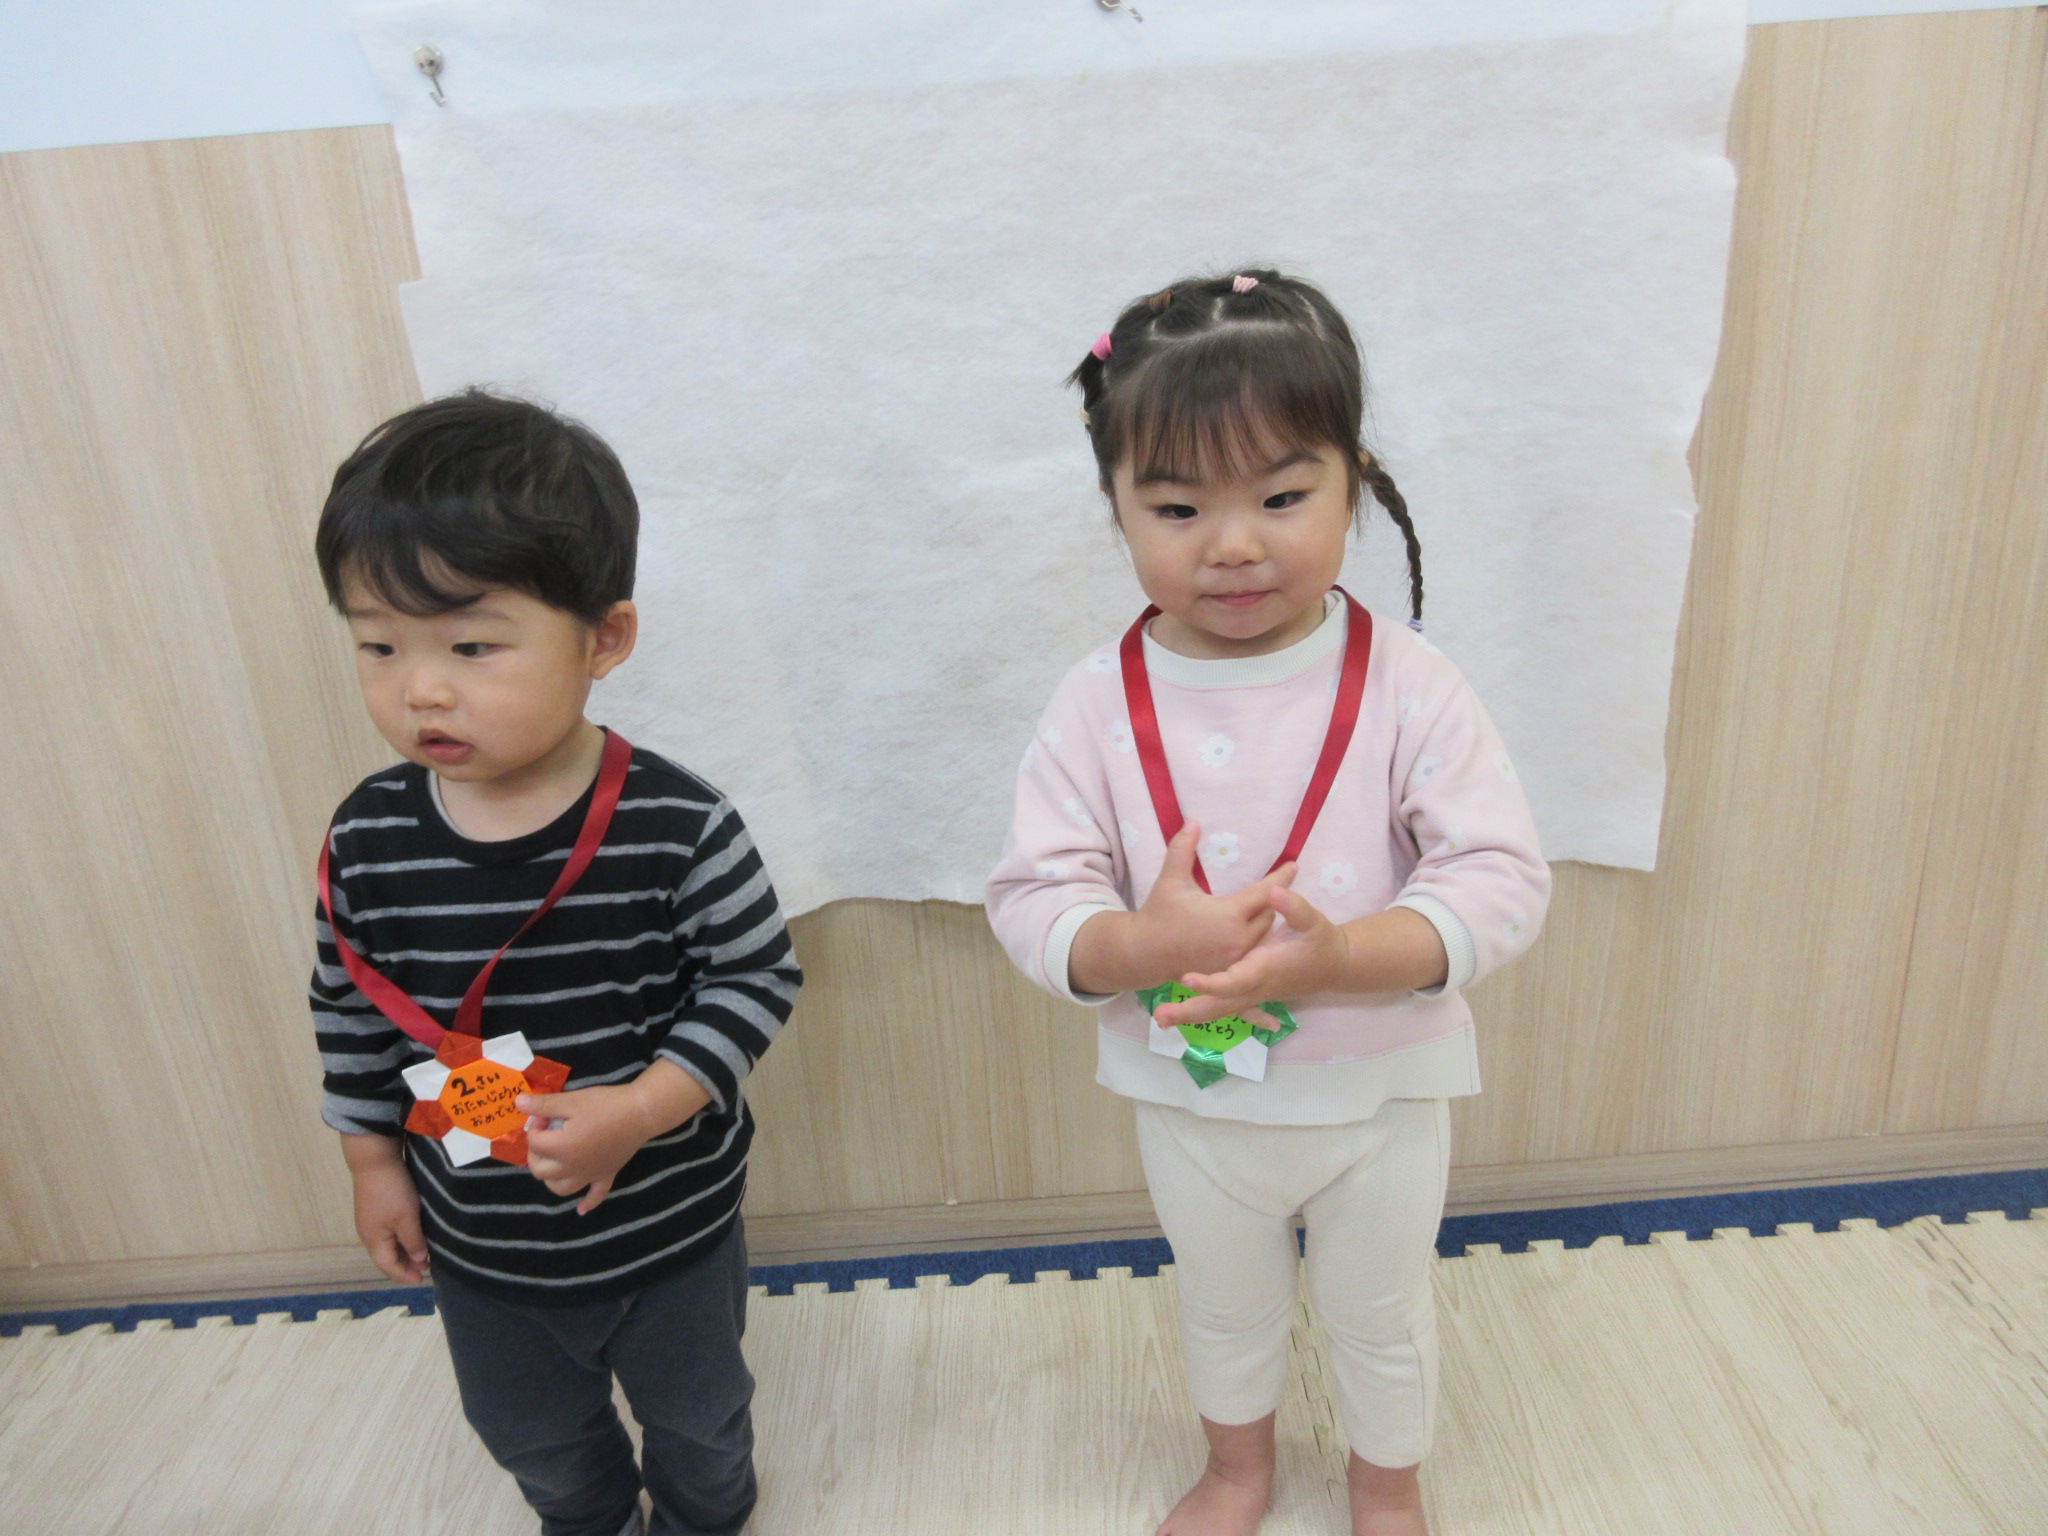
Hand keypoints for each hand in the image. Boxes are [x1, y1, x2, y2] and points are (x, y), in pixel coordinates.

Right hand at [343, 1138, 428, 1283]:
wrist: (374, 1160)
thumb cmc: (392, 1191)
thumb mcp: (406, 1218)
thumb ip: (413, 1241)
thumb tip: (418, 1260)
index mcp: (374, 1240)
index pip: (388, 1266)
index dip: (404, 1275)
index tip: (421, 1280)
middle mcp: (368, 1234)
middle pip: (386, 1257)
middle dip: (405, 1265)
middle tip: (426, 1268)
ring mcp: (370, 1220)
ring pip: (388, 1245)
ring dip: (404, 1251)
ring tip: (422, 1254)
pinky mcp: (375, 1208)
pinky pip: (388, 1232)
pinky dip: (401, 1239)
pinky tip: (412, 1235)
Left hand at [518, 1059, 709, 1214]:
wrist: (642, 1112)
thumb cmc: (606, 1104)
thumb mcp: (573, 1100)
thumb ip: (544, 1105)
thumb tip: (517, 1103)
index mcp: (561, 1149)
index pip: (535, 1141)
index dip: (535, 1124)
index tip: (546, 1113)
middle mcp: (572, 1168)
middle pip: (540, 1169)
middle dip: (535, 1152)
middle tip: (546, 1133)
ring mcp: (589, 1175)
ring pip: (560, 1188)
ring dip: (551, 1178)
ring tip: (554, 1161)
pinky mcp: (606, 1175)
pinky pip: (595, 1195)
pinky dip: (587, 1204)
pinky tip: (581, 1210)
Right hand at [1070, 821, 1296, 994]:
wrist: (1143, 952)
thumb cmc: (1159, 913)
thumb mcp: (1170, 880)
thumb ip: (1183, 850)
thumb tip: (1193, 821)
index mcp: (1229, 914)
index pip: (1265, 892)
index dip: (1281, 876)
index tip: (1294, 864)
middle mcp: (1238, 939)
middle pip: (1269, 916)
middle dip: (1276, 901)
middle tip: (1287, 886)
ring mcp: (1235, 961)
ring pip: (1264, 940)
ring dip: (1272, 926)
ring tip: (1282, 914)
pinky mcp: (1228, 975)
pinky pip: (1255, 970)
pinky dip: (1268, 969)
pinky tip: (1279, 984)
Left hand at [1153, 885, 1349, 1027]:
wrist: (1335, 966)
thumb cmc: (1323, 942)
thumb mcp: (1313, 921)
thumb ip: (1293, 907)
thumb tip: (1274, 892)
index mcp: (1264, 968)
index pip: (1234, 981)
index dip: (1211, 983)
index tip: (1185, 978)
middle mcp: (1255, 987)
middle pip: (1219, 1006)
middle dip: (1190, 1012)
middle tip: (1159, 1017)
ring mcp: (1253, 995)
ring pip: (1219, 1010)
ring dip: (1190, 1016)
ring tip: (1159, 1019)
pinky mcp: (1252, 995)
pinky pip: (1226, 1008)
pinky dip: (1204, 1013)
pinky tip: (1181, 1018)